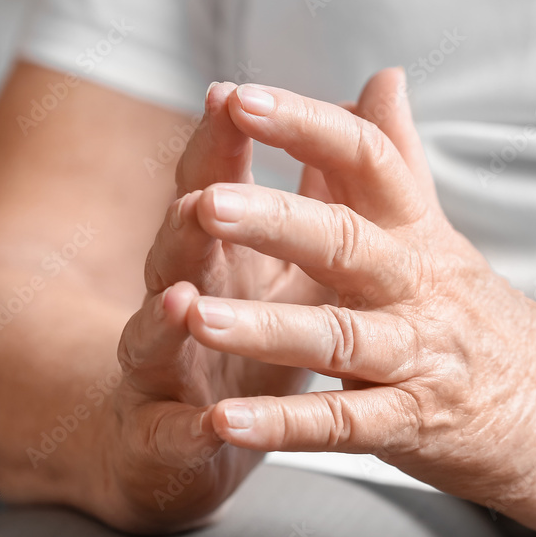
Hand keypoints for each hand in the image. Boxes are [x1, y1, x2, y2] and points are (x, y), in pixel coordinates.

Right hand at [96, 83, 331, 531]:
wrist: (179, 437)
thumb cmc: (247, 330)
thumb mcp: (295, 256)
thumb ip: (328, 186)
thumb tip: (371, 100)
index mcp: (222, 252)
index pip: (213, 185)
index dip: (221, 145)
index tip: (233, 98)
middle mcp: (184, 299)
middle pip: (184, 254)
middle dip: (195, 227)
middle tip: (204, 200)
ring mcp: (167, 370)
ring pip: (163, 341)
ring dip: (173, 322)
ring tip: (184, 303)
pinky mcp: (167, 438)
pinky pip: (175, 435)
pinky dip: (190, 430)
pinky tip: (209, 426)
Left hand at [183, 69, 535, 536]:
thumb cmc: (483, 319)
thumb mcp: (440, 235)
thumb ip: (401, 158)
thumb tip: (382, 77)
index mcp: (417, 235)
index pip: (369, 160)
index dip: (306, 126)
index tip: (240, 97)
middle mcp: (418, 287)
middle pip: (350, 242)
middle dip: (278, 221)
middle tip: (210, 205)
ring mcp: (418, 357)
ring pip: (341, 336)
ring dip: (267, 328)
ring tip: (197, 318)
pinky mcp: (414, 423)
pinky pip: (346, 425)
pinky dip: (288, 427)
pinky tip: (228, 425)